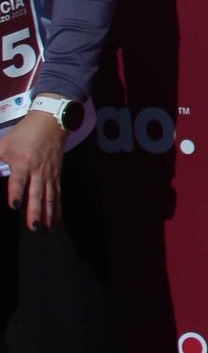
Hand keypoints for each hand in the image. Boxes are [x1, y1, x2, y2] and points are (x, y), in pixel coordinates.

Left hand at [0, 112, 64, 230]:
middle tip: (34, 227)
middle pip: (37, 194)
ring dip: (47, 214)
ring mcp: (49, 174)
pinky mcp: (56, 175)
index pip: (18, 181)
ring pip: (49, 197)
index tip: (15, 205)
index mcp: (22, 163)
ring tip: (44, 229)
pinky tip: (56, 219)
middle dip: (35, 212)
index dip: (16, 193)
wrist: (50, 123)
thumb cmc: (25, 134)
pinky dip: (57, 207)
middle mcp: (37, 171)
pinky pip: (57, 193)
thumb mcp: (3, 145)